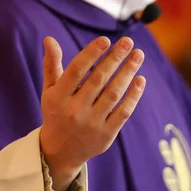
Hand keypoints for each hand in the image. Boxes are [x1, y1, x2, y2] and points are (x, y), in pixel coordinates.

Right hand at [40, 36, 145, 190]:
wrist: (61, 151)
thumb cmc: (57, 114)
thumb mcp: (49, 92)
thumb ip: (52, 66)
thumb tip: (49, 39)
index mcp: (59, 97)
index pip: (77, 71)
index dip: (91, 54)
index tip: (105, 40)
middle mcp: (75, 109)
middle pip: (99, 79)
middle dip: (115, 58)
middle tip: (128, 41)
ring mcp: (92, 123)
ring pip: (113, 93)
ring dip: (128, 73)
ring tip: (138, 56)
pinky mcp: (107, 134)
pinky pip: (123, 112)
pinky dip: (133, 96)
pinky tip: (141, 80)